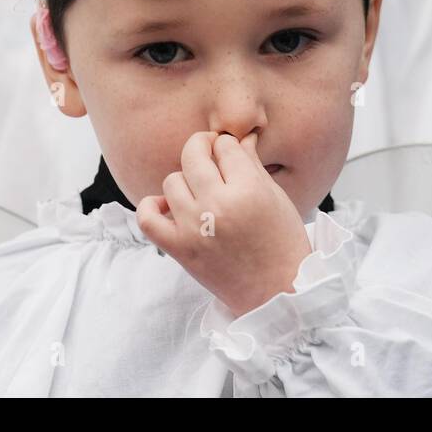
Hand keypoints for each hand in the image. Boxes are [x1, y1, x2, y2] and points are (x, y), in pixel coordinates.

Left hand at [136, 131, 312, 317]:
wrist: (278, 293)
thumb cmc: (283, 245)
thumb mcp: (276, 198)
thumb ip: (252, 164)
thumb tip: (241, 137)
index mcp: (249, 190)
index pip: (225, 146)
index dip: (228, 146)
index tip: (230, 155)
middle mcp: (218, 206)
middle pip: (194, 154)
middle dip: (202, 147)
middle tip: (210, 157)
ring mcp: (194, 228)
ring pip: (172, 181)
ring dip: (185, 181)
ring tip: (199, 192)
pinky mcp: (179, 249)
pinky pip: (147, 218)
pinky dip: (152, 206)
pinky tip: (169, 206)